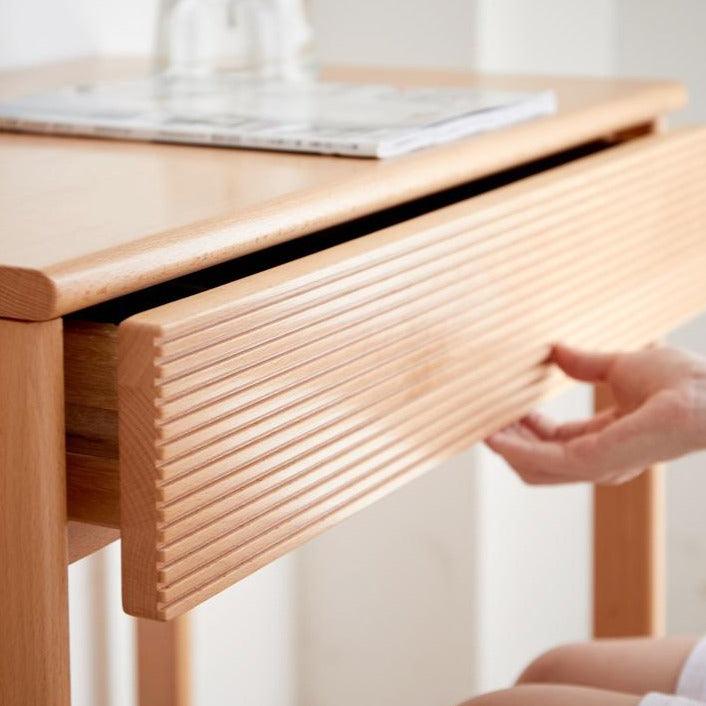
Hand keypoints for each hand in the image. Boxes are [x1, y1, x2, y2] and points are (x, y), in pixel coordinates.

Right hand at [485, 344, 705, 484]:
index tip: (503, 410)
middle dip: (508, 442)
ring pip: (533, 466)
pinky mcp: (594, 461)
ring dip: (505, 447)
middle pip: (537, 460)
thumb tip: (556, 350)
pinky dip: (515, 450)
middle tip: (483, 421)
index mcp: (606, 439)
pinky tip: (495, 434)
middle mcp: (599, 460)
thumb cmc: (683, 383)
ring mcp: (596, 464)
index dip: (525, 427)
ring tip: (482, 427)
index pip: (553, 441)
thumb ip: (585, 365)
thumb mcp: (621, 367)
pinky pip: (542, 462)